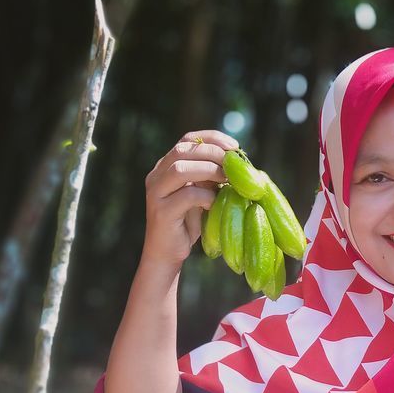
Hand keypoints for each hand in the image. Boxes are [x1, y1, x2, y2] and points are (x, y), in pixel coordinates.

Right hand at [142, 130, 239, 267]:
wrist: (167, 254)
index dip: (212, 138)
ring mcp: (156, 193)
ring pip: (181, 169)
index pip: (187, 140)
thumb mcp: (200, 194)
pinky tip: (215, 203)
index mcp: (165, 166)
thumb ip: (209, 177)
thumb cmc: (187, 223)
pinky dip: (205, 196)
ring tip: (227, 180)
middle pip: (183, 150)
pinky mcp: (161, 212)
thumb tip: (237, 163)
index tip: (234, 146)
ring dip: (209, 170)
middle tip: (234, 164)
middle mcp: (157, 176)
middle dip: (213, 153)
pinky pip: (186, 196)